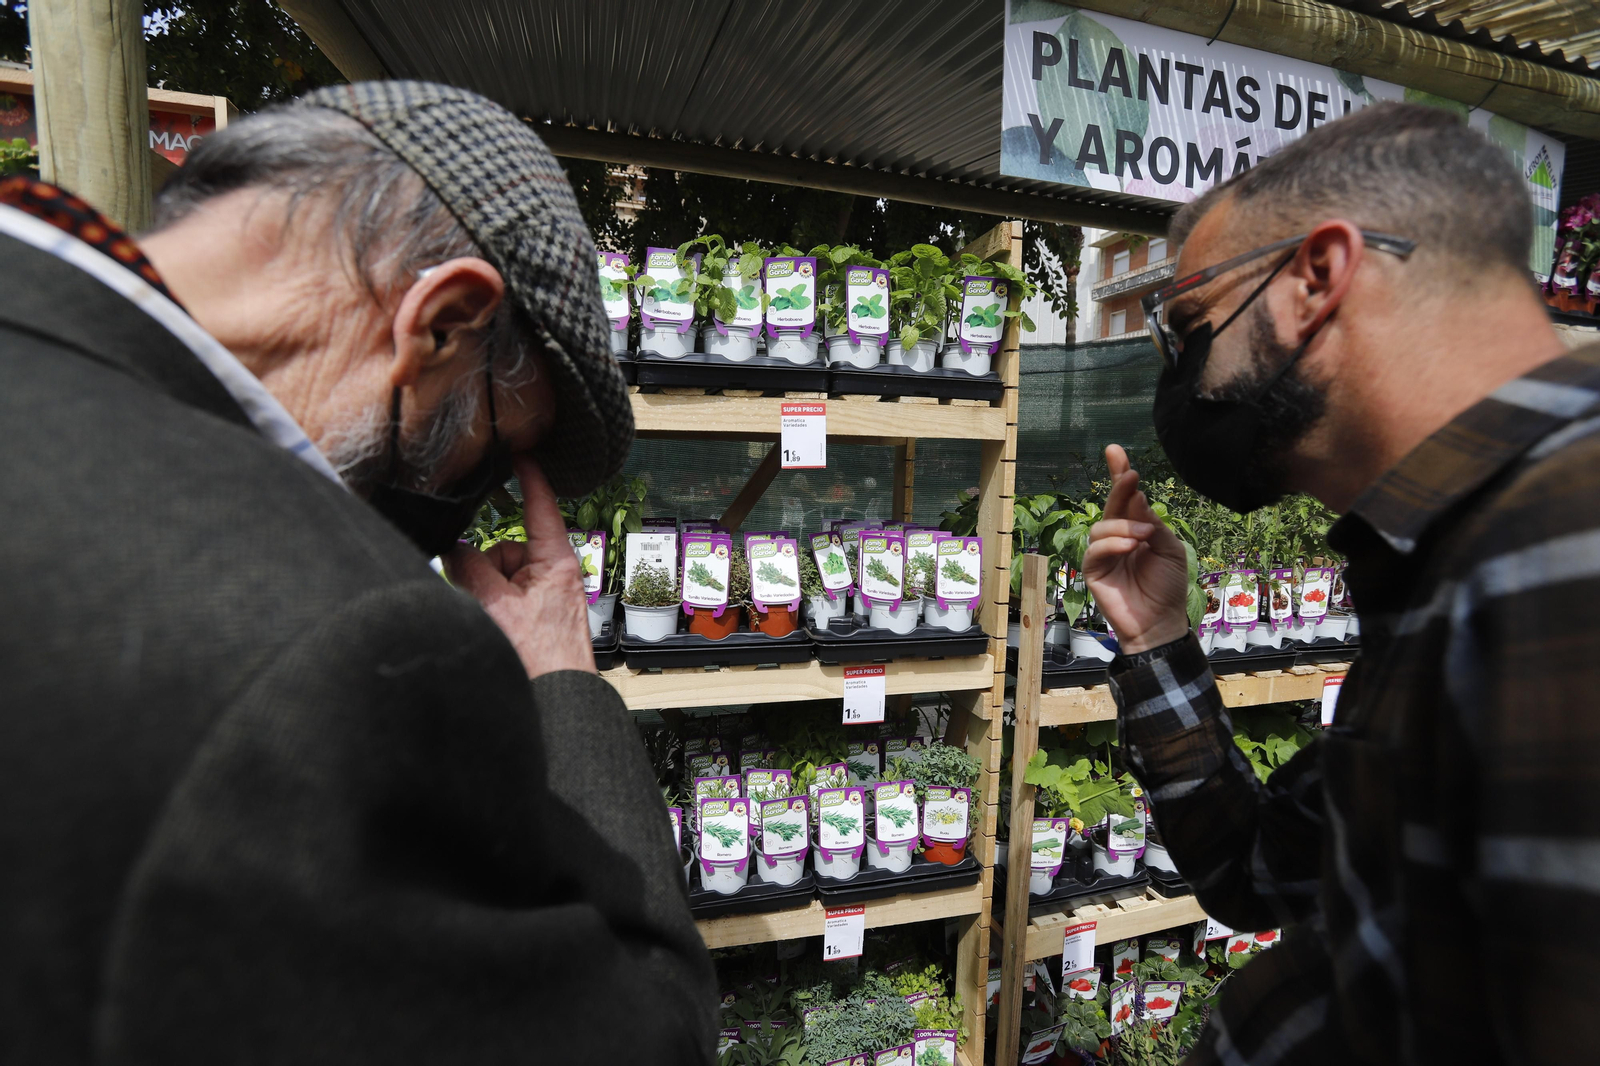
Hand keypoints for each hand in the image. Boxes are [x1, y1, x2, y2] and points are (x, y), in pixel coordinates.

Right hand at [444, 455, 596, 677]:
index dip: (529, 478)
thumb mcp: (497, 607)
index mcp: (556, 562)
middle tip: (487, 604)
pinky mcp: (535, 615)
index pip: (540, 507)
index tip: (521, 453)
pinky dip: (492, 609)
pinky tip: (498, 632)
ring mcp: (544, 596)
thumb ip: (470, 570)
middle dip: (486, 570)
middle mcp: (553, 574)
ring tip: (498, 625)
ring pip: (498, 576)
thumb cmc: (541, 660)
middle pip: (505, 549)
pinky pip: (503, 598)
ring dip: (487, 595)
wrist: (557, 700)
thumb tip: (452, 550)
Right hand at [1083, 444, 1191, 653]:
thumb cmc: (1167, 587)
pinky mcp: (1093, 571)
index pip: (1126, 499)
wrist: (1161, 622)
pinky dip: (1112, 543)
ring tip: (1144, 536)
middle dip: (1118, 486)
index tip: (1116, 452)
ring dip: (1124, 526)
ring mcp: (1104, 554)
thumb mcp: (1169, 549)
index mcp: (1137, 529)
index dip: (1120, 475)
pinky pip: (1095, 549)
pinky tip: (1131, 545)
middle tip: (1129, 474)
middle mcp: (1117, 538)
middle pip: (1111, 505)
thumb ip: (1153, 523)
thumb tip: (1136, 496)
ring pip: (1101, 526)